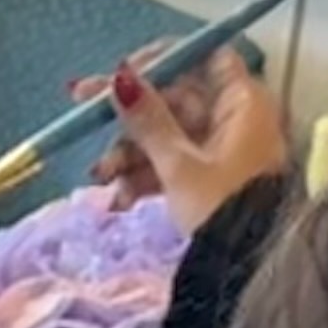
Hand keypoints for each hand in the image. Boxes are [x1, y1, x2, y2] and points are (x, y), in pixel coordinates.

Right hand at [92, 49, 288, 230]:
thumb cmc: (222, 210)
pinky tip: (121, 200)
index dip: (163, 60)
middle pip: (174, 97)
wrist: (246, 271)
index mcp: (241, 102)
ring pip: (166, 134)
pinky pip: (171, 163)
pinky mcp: (208, 177)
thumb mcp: (178, 165)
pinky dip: (145, 176)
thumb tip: (121, 78)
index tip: (123, 73)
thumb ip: (147, 119)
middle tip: (81, 112)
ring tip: (102, 178)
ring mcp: (221, 149)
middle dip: (129, 117)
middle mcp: (234, 118)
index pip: (204, 56)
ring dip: (129, 153)